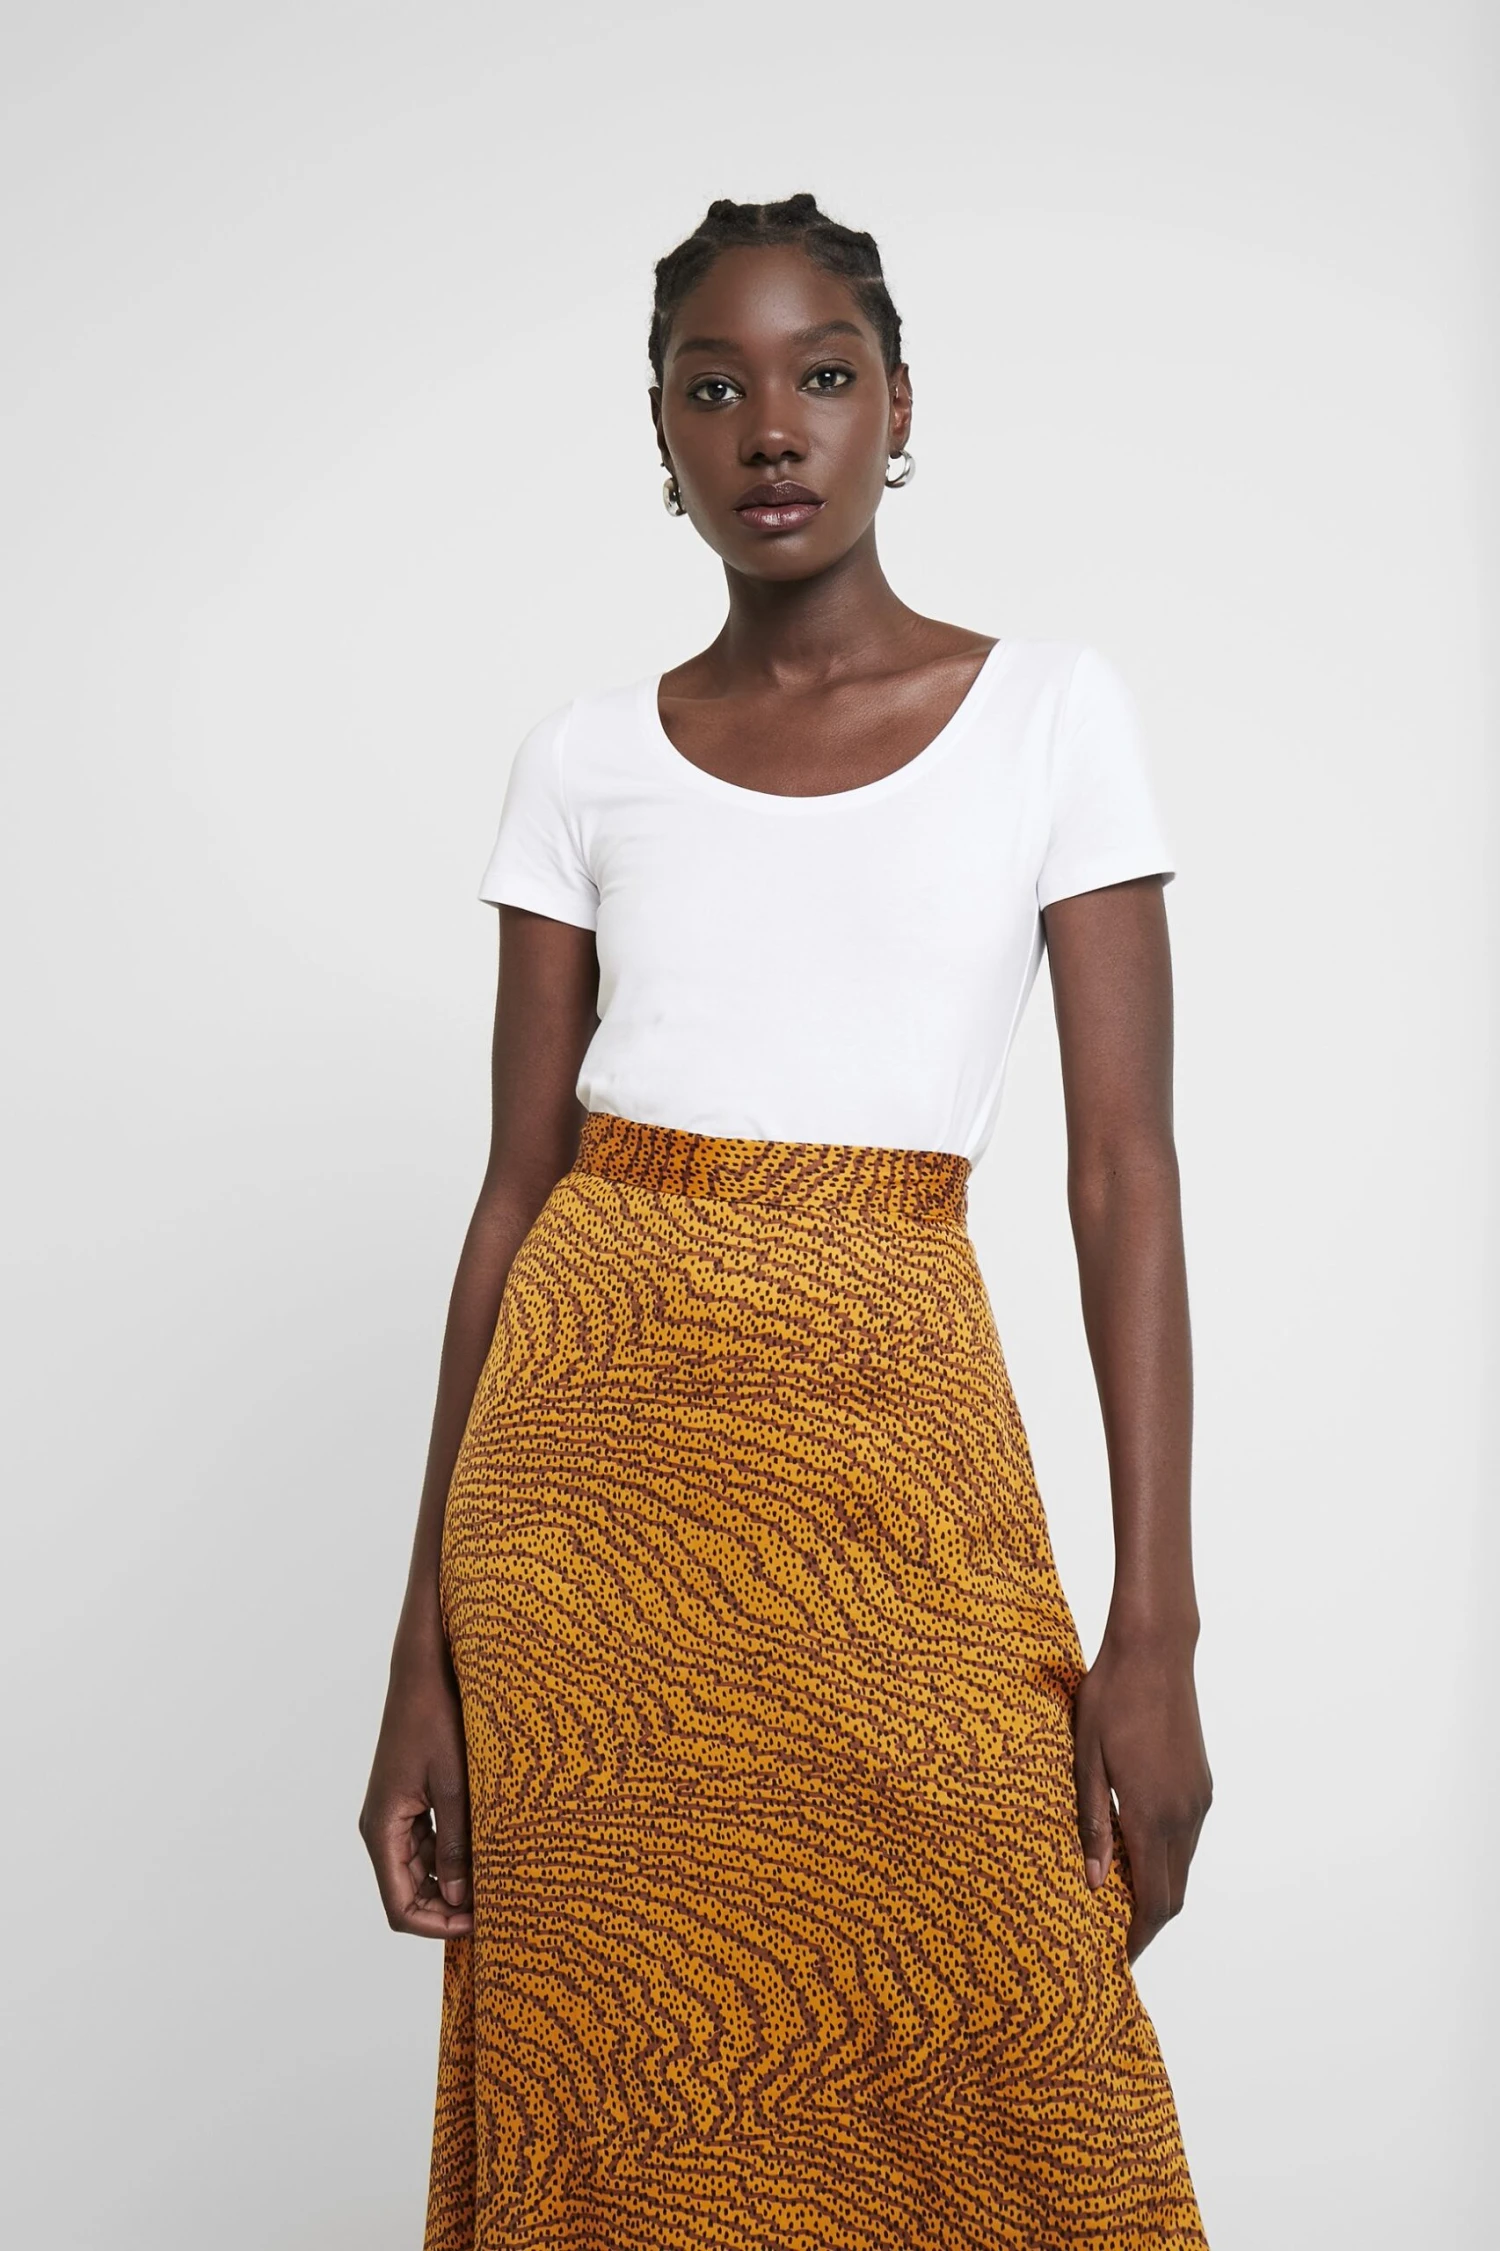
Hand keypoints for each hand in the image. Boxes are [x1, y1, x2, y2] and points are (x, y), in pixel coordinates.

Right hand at [359, 1642, 473, 1938]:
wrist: (424, 1669)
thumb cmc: (436, 1718)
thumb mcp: (453, 1783)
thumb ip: (455, 1843)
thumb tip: (458, 1898)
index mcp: (382, 1828)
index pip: (399, 1907)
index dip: (436, 1925)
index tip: (479, 1924)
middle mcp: (382, 1827)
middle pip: (408, 1893)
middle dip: (448, 1908)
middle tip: (496, 1909)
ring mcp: (394, 1814)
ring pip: (419, 1870)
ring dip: (452, 1882)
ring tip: (498, 1882)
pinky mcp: (409, 1800)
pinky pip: (427, 1843)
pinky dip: (452, 1856)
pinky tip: (486, 1852)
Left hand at [1072, 1625, 1211, 1962]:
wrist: (1155, 1651)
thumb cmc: (1111, 1698)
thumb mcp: (1086, 1760)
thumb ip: (1094, 1823)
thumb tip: (1095, 1881)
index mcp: (1153, 1814)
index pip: (1154, 1901)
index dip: (1138, 1936)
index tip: (1117, 1957)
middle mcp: (1185, 1814)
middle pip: (1175, 1894)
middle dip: (1148, 1923)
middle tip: (1115, 1938)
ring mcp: (1198, 1798)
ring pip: (1184, 1866)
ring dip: (1159, 1890)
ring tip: (1120, 1899)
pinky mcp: (1203, 1782)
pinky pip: (1188, 1838)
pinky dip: (1167, 1859)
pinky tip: (1137, 1851)